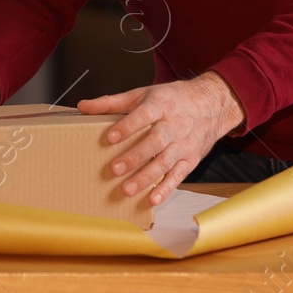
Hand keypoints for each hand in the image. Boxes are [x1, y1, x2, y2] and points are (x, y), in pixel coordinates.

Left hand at [77, 72, 245, 205]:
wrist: (211, 104)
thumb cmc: (171, 99)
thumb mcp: (143, 93)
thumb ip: (112, 102)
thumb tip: (82, 106)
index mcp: (160, 105)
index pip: (143, 115)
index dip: (127, 126)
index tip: (109, 137)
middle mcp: (173, 125)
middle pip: (155, 141)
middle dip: (135, 156)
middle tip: (114, 169)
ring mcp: (183, 144)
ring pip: (165, 161)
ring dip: (146, 177)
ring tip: (127, 189)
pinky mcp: (191, 159)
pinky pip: (179, 175)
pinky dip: (167, 188)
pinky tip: (153, 199)